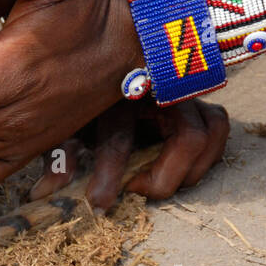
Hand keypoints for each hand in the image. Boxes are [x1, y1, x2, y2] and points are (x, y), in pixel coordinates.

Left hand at [29, 98, 229, 208]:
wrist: (90, 64)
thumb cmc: (78, 103)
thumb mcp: (63, 124)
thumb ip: (59, 153)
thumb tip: (48, 191)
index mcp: (115, 88)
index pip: (121, 136)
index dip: (110, 175)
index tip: (99, 201)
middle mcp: (157, 86)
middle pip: (186, 137)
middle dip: (164, 178)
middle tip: (139, 194)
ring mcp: (180, 91)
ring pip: (211, 129)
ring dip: (192, 168)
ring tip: (163, 186)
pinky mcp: (194, 100)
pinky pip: (217, 125)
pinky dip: (207, 154)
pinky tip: (181, 173)